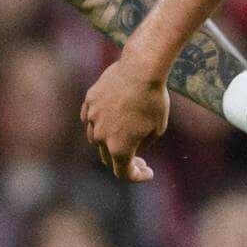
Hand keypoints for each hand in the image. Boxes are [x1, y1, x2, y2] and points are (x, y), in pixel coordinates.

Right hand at [80, 56, 168, 182]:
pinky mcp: (89, 101)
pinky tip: (109, 118)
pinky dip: (99, 122)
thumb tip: (132, 148)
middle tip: (139, 157)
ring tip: (124, 133)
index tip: (148, 172)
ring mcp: (92, 118)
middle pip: (108, 158)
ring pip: (96, 138)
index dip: (137, 176)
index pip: (124, 173)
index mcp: (119, 148)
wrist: (140, 69)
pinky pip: (90, 118)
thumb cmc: (153, 100)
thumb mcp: (157, 129)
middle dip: (124, 161)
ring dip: (109, 141)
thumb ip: (142, 144)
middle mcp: (101, 137)